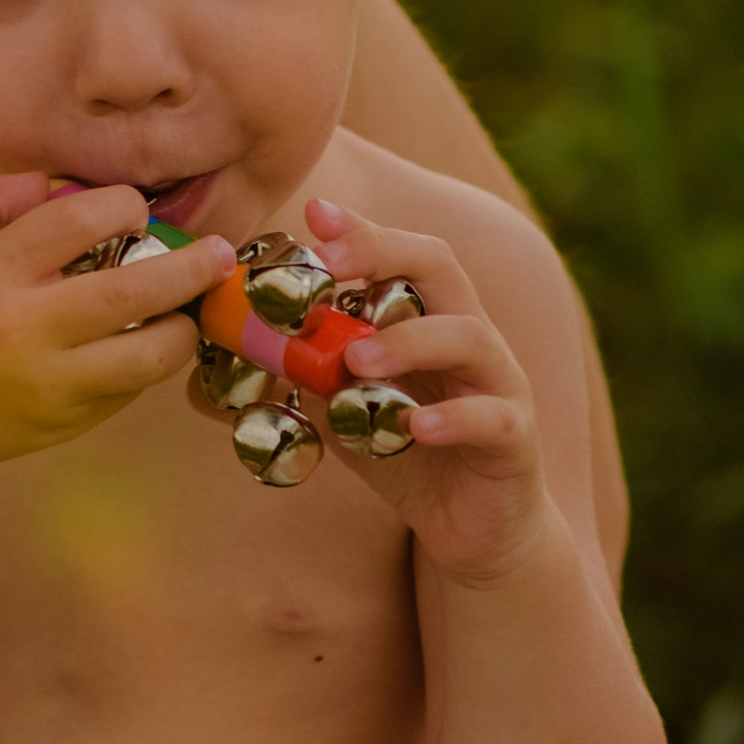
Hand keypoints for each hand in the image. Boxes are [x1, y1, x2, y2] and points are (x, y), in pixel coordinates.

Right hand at [0, 170, 233, 499]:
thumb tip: (54, 181)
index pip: (74, 223)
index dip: (120, 205)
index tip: (134, 206)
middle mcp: (27, 331)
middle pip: (131, 290)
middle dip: (189, 266)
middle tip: (220, 252)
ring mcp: (55, 384)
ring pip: (149, 354)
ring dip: (182, 325)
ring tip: (188, 306)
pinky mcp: (73, 421)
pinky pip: (132, 385)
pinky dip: (147, 358)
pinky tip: (144, 338)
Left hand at [303, 194, 553, 585]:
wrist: (470, 529)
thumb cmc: (407, 456)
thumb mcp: (345, 410)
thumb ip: (306, 377)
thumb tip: (229, 358)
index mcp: (428, 317)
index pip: (401, 253)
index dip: (361, 230)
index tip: (315, 214)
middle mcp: (468, 335)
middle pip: (441, 266)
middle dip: (383, 253)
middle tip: (329, 265)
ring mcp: (498, 383)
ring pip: (469, 335)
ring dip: (408, 340)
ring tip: (356, 360)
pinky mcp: (514, 438)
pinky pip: (493, 417)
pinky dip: (453, 417)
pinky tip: (417, 426)